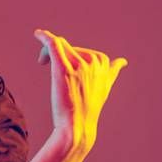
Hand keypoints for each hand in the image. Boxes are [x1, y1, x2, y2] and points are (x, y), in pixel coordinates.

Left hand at [36, 32, 125, 152]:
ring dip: (48, 50)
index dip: (70, 55)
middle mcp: (93, 62)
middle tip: (47, 64)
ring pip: (59, 45)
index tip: (62, 66)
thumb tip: (122, 61)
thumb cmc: (88, 109)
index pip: (81, 49)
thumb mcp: (105, 87)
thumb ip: (112, 72)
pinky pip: (54, 45)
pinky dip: (44, 37)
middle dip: (58, 54)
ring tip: (43, 61)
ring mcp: (79, 65)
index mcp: (103, 62)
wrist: (77, 127)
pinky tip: (38, 34)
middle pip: (69, 46)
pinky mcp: (63, 70)